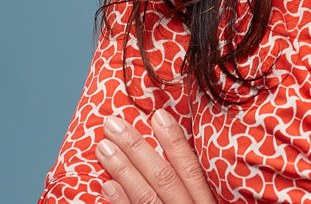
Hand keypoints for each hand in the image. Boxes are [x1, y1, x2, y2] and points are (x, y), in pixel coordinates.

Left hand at [96, 110, 215, 202]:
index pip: (192, 169)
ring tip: (103, 147)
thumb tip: (175, 146)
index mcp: (206, 203)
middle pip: (164, 178)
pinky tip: (107, 185)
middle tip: (113, 124)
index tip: (159, 115)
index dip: (176, 141)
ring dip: (123, 170)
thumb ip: (197, 187)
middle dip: (137, 149)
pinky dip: (121, 202)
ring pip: (146, 197)